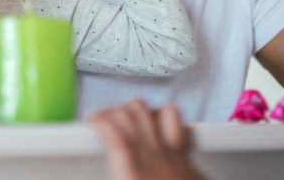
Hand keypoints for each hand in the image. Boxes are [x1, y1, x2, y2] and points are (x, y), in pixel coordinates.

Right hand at [89, 99, 203, 179]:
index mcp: (131, 173)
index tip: (92, 119)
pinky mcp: (192, 165)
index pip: (113, 130)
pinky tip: (162, 128)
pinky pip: (180, 130)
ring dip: (144, 111)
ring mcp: (176, 159)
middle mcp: (154, 160)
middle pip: (135, 114)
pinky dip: (167, 122)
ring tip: (133, 115)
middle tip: (108, 118)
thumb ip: (118, 173)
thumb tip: (106, 173)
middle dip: (118, 110)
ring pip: (160, 114)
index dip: (99, 119)